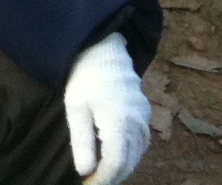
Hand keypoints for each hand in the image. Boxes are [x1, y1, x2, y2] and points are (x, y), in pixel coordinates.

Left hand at [63, 32, 149, 184]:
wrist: (104, 50)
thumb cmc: (85, 77)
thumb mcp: (76, 107)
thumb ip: (81, 141)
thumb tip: (85, 171)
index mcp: (119, 121)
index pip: (116, 163)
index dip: (103, 179)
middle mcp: (137, 123)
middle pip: (129, 163)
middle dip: (112, 177)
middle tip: (93, 182)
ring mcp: (144, 118)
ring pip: (137, 155)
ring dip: (122, 168)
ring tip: (102, 174)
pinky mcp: (146, 114)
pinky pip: (141, 143)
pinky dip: (130, 155)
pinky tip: (116, 157)